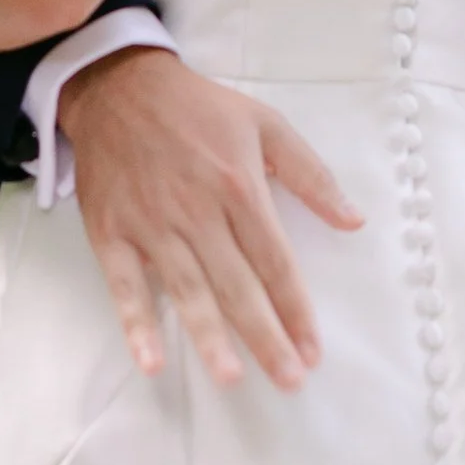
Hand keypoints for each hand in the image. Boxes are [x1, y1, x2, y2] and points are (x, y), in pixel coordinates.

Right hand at [57, 45, 362, 394]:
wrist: (117, 85)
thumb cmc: (198, 108)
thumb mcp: (264, 123)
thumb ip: (310, 174)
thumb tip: (353, 221)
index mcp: (238, 185)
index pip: (275, 260)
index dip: (295, 308)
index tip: (313, 350)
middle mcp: (197, 211)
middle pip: (236, 285)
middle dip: (265, 336)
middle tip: (289, 379)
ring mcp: (152, 225)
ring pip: (186, 290)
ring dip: (209, 337)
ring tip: (232, 378)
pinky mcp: (111, 232)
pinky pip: (124, 285)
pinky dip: (135, 324)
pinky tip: (151, 362)